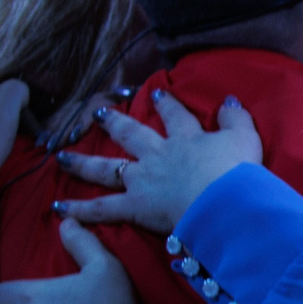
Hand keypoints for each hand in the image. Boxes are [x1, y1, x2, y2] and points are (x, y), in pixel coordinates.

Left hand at [56, 92, 262, 236]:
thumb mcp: (244, 138)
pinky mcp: (134, 206)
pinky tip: (58, 209)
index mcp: (186, 139)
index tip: (157, 93)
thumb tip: (228, 100)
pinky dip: (80, 210)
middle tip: (98, 113)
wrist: (222, 199)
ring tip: (62, 157)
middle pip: (131, 135)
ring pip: (107, 169)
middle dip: (114, 123)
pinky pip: (102, 209)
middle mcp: (158, 155)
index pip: (174, 117)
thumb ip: (235, 118)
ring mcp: (142, 180)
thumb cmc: (236, 172)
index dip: (166, 104)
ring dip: (83, 163)